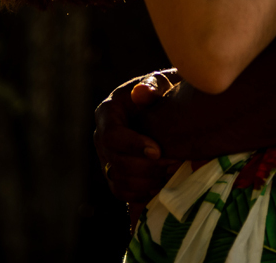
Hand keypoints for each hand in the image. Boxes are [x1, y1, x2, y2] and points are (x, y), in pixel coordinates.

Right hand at [94, 71, 178, 210]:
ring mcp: (106, 158)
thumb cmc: (162, 92)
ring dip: (147, 181)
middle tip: (173, 163)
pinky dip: (142, 192)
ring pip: (119, 181)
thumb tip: (144, 91)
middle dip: (146, 167)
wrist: (164, 109)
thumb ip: (153, 85)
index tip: (157, 150)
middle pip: (116, 162)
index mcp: (107, 113)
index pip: (111, 135)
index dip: (132, 146)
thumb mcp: (160, 83)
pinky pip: (123, 192)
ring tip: (171, 170)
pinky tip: (162, 181)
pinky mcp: (115, 175)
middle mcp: (101, 138)